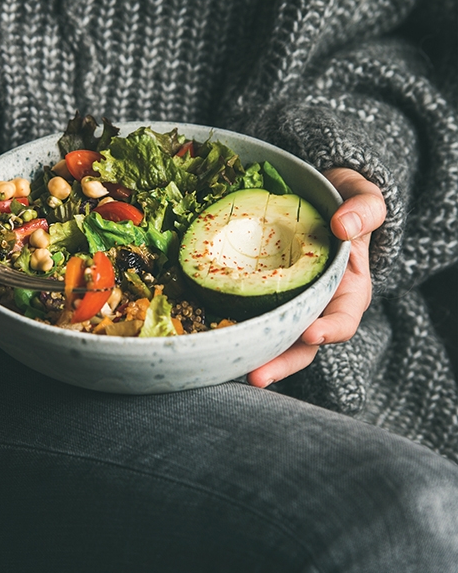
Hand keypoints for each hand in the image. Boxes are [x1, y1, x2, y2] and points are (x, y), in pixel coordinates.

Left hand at [248, 167, 386, 387]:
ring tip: (226, 367)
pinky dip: (232, 325)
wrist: (319, 196)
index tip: (312, 334)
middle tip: (257, 376)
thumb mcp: (364, 198)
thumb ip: (364, 210)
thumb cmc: (345, 202)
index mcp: (348, 290)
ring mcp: (288, 302)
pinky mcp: (262, 294)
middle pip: (302, 344)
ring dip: (251, 355)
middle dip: (281, 362)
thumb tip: (344, 227)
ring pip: (272, 337)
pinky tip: (208, 336)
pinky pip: (248, 313)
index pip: (343, 319)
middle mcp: (317, 305)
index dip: (330, 331)